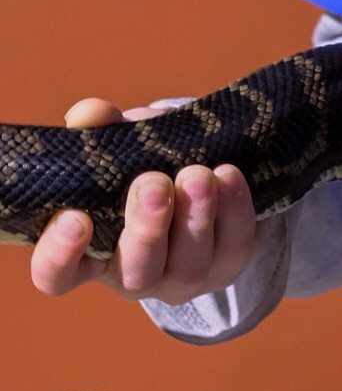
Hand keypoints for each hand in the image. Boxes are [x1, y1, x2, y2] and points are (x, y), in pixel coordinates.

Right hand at [30, 99, 262, 300]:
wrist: (202, 182)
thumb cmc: (142, 168)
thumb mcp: (120, 149)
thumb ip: (102, 131)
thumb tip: (90, 112)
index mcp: (89, 253)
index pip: (57, 274)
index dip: (60, 255)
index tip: (75, 217)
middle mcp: (133, 274)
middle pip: (135, 271)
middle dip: (146, 228)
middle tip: (153, 183)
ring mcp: (182, 277)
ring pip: (188, 265)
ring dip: (195, 218)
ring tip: (199, 174)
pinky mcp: (228, 266)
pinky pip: (234, 245)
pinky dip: (234, 210)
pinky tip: (229, 176)